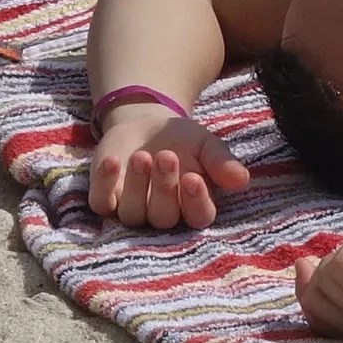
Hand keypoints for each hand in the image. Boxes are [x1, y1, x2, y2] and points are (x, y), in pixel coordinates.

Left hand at [89, 105, 250, 229]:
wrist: (147, 125)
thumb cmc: (183, 140)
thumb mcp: (206, 145)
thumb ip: (222, 162)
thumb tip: (242, 179)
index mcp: (193, 206)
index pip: (198, 217)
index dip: (195, 202)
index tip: (193, 177)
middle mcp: (163, 215)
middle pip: (164, 217)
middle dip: (165, 187)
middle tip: (167, 155)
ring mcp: (132, 210)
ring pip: (133, 213)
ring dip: (138, 185)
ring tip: (143, 155)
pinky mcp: (105, 200)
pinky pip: (101, 202)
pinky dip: (104, 184)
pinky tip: (113, 162)